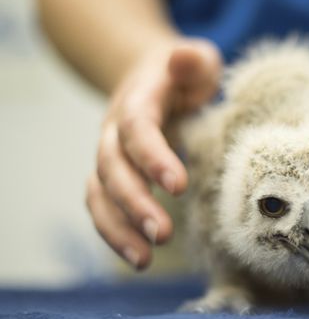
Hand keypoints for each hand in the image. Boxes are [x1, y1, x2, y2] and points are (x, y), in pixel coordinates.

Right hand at [86, 38, 221, 268]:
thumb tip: (181, 58)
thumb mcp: (197, 60)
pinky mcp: (114, 176)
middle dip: (135, 202)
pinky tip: (138, 258)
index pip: (138, 128)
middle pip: (113, 167)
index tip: (178, 185)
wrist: (152, 77)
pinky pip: (103, 206)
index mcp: (139, 100)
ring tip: (144, 260)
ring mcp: (110, 155)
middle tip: (162, 234)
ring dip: (118, 228)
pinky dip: (115, 233)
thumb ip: (193, 60)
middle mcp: (115, 129)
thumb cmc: (184, 74)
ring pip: (100, 193)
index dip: (153, 156)